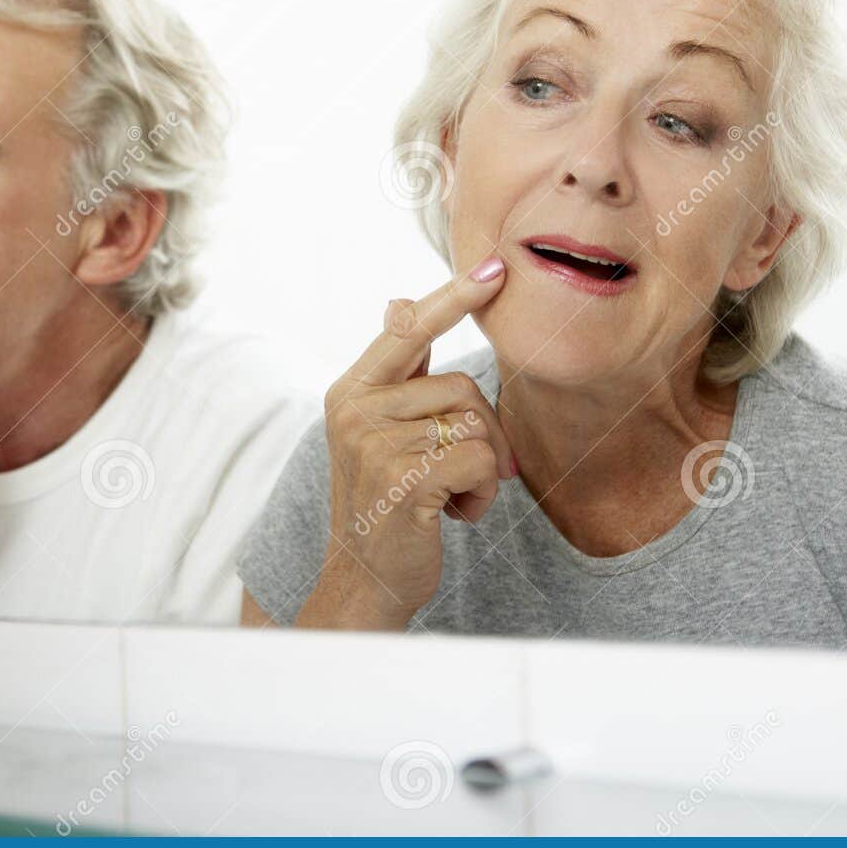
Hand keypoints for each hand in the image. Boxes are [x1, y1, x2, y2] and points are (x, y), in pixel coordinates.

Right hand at [296, 256, 514, 629]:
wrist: (366, 580)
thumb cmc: (386, 502)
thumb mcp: (381, 432)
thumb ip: (397, 374)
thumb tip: (396, 301)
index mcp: (351, 390)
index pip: (410, 329)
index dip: (454, 298)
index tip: (495, 267)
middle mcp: (355, 409)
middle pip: (462, 386)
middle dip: (485, 432)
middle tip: (470, 472)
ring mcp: (374, 442)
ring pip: (475, 425)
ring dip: (483, 469)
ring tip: (450, 496)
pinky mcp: (402, 478)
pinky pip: (478, 461)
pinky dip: (482, 494)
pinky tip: (455, 514)